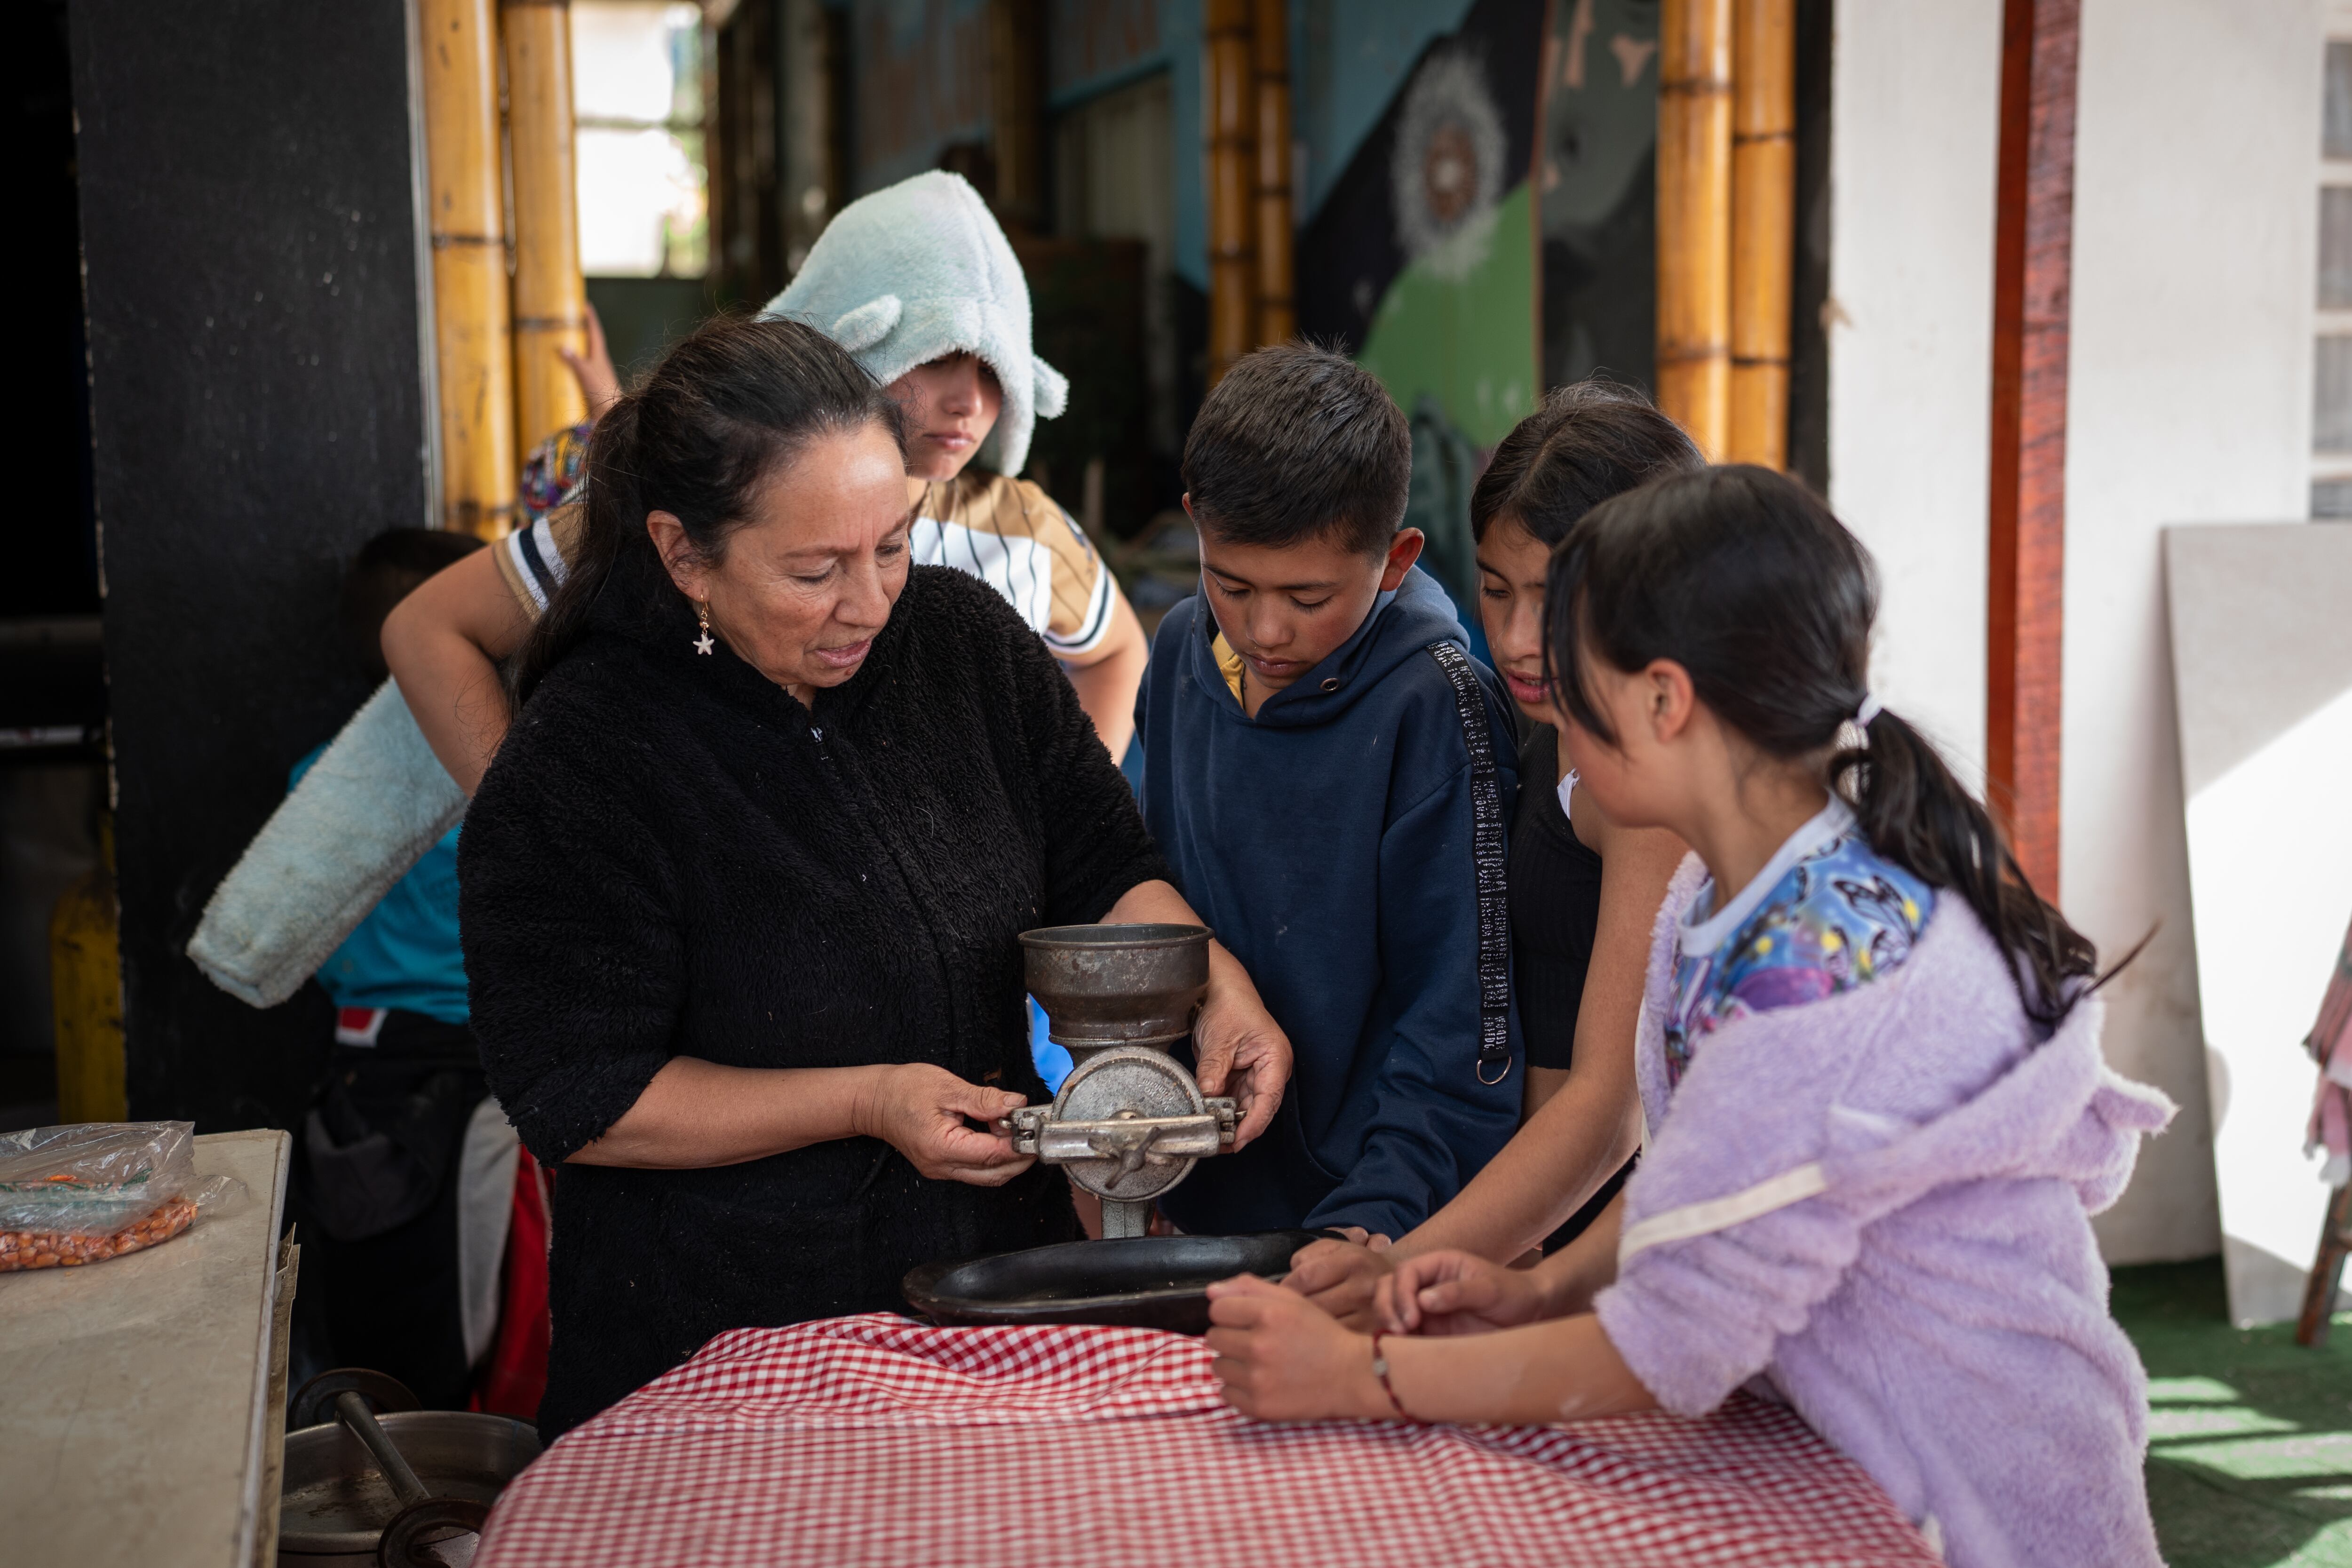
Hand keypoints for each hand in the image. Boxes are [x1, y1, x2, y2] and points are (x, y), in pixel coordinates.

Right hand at [557, 301, 621, 417]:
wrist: (611, 415)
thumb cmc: (602, 393)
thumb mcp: (587, 374)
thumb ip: (576, 361)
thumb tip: (563, 348)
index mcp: (600, 357)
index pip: (595, 333)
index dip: (591, 319)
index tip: (586, 305)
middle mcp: (599, 363)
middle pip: (590, 342)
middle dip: (582, 330)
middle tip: (572, 318)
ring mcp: (595, 374)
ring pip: (585, 355)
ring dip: (576, 346)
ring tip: (564, 338)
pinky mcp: (591, 385)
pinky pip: (579, 369)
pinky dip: (571, 363)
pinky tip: (563, 366)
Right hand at [855, 1063, 1035, 1186]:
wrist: (873, 1101)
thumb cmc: (904, 1090)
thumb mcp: (947, 1087)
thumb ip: (984, 1099)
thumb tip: (1016, 1103)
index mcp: (942, 1147)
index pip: (993, 1154)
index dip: (1019, 1144)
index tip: (1034, 1127)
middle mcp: (941, 1167)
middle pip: (994, 1173)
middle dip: (1019, 1155)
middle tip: (1031, 1129)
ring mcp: (940, 1170)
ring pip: (987, 1175)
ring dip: (1006, 1156)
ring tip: (1011, 1126)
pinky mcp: (941, 1167)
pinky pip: (975, 1169)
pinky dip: (992, 1155)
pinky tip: (995, 1131)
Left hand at [1191, 959, 1290, 1149]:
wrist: (1218, 988)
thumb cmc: (1229, 1005)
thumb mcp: (1219, 1039)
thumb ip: (1214, 1071)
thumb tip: (1206, 1099)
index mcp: (1275, 1059)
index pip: (1269, 1100)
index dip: (1253, 1124)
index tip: (1236, 1141)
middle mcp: (1269, 1070)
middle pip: (1258, 1108)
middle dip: (1239, 1128)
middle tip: (1217, 1144)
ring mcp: (1253, 1074)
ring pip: (1243, 1107)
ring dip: (1227, 1121)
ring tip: (1210, 1137)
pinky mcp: (1237, 1075)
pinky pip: (1230, 1099)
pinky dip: (1219, 1110)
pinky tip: (1207, 1119)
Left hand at [1206, 1273, 1392, 1421]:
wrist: (1352, 1375)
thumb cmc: (1321, 1333)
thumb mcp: (1292, 1301)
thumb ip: (1249, 1288)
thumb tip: (1211, 1291)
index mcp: (1267, 1314)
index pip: (1216, 1310)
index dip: (1230, 1313)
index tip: (1245, 1320)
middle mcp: (1259, 1346)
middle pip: (1213, 1338)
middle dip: (1230, 1337)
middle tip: (1256, 1342)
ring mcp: (1258, 1379)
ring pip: (1217, 1366)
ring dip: (1233, 1363)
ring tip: (1260, 1363)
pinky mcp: (1259, 1407)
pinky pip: (1226, 1394)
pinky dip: (1239, 1389)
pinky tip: (1262, 1383)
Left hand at [1282, 1234, 1394, 1330]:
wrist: (1396, 1287)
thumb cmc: (1356, 1266)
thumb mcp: (1335, 1248)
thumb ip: (1308, 1255)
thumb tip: (1290, 1276)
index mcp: (1353, 1261)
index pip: (1305, 1276)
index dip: (1286, 1285)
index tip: (1281, 1290)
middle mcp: (1364, 1288)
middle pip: (1312, 1304)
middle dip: (1293, 1308)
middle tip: (1288, 1309)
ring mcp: (1370, 1315)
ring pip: (1321, 1326)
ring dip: (1305, 1326)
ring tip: (1301, 1322)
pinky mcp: (1370, 1336)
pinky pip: (1334, 1343)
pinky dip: (1322, 1340)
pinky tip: (1319, 1334)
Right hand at [1376, 1249, 1546, 1336]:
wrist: (1528, 1316)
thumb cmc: (1512, 1294)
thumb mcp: (1490, 1289)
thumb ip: (1458, 1292)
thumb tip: (1423, 1300)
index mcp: (1438, 1265)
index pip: (1405, 1272)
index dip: (1401, 1293)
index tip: (1412, 1318)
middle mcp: (1425, 1284)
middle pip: (1388, 1288)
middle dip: (1387, 1308)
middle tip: (1401, 1332)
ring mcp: (1425, 1308)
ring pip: (1390, 1310)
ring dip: (1388, 1325)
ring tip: (1400, 1345)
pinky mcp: (1429, 1331)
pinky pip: (1404, 1335)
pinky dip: (1397, 1343)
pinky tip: (1406, 1356)